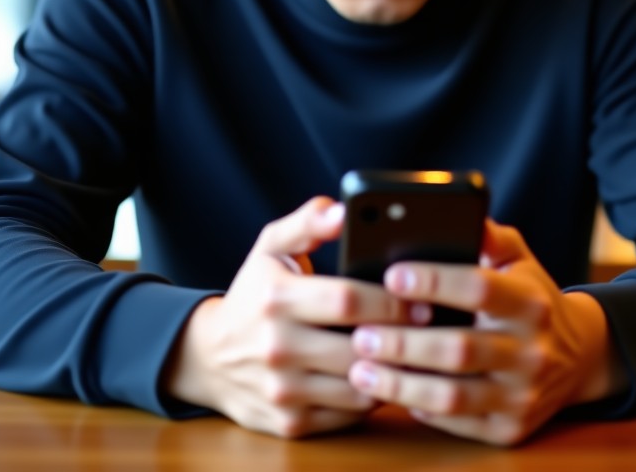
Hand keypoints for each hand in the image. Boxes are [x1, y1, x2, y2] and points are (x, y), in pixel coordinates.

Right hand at [162, 196, 420, 437]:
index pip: (348, 300)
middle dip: (400, 337)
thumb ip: (308, 222)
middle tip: (428, 326)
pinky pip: (348, 416)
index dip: (390, 300)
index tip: (420, 298)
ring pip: (359, 387)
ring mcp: (282, 392)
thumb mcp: (271, 246)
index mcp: (276, 299)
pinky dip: (370, 397)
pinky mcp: (289, 425)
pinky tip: (382, 376)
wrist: (208, 356)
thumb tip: (343, 210)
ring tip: (411, 351)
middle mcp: (276, 348)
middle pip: (359, 346)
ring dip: (391, 371)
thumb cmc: (253, 292)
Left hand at [346, 220, 627, 444]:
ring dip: (401, 384)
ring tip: (361, 369)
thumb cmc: (531, 298)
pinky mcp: (511, 430)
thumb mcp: (519, 259)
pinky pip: (457, 424)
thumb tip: (456, 206)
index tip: (391, 275)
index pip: (479, 288)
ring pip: (453, 396)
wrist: (579, 358)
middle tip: (360, 333)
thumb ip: (489, 234)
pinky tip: (392, 392)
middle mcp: (531, 351)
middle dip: (403, 342)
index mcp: (530, 301)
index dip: (434, 281)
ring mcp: (522, 395)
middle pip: (459, 349)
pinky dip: (420, 409)